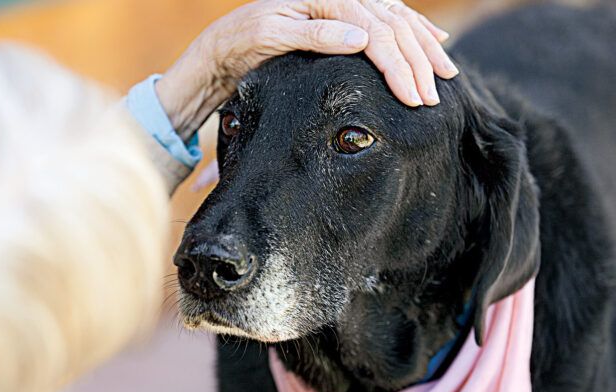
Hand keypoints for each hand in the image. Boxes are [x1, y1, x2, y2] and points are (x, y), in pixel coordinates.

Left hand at [157, 0, 457, 140]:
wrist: (229, 39)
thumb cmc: (245, 40)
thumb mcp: (272, 36)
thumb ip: (315, 35)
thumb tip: (362, 38)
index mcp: (326, 0)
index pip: (375, 32)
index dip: (397, 65)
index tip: (413, 96)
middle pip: (394, 26)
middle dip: (417, 63)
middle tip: (432, 98)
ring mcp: (347, 3)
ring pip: (399, 21)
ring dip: (424, 48)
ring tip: (446, 74)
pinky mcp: (347, 13)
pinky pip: (392, 17)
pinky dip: (416, 30)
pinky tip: (435, 40)